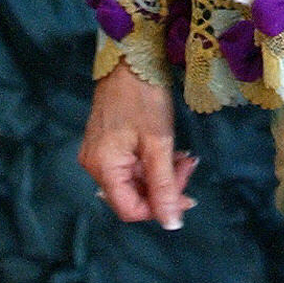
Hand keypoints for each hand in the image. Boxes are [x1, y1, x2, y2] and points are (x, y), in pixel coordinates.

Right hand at [79, 62, 196, 229]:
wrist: (131, 58)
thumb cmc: (144, 97)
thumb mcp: (159, 143)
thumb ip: (165, 186)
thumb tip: (171, 224)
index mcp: (102, 167)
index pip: (129, 210)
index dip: (159, 209)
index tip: (186, 194)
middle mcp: (94, 164)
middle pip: (132, 195)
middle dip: (164, 186)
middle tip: (189, 166)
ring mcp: (99, 152)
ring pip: (134, 179)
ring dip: (161, 174)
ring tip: (183, 156)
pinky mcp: (107, 142)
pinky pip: (131, 164)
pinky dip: (152, 162)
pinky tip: (169, 150)